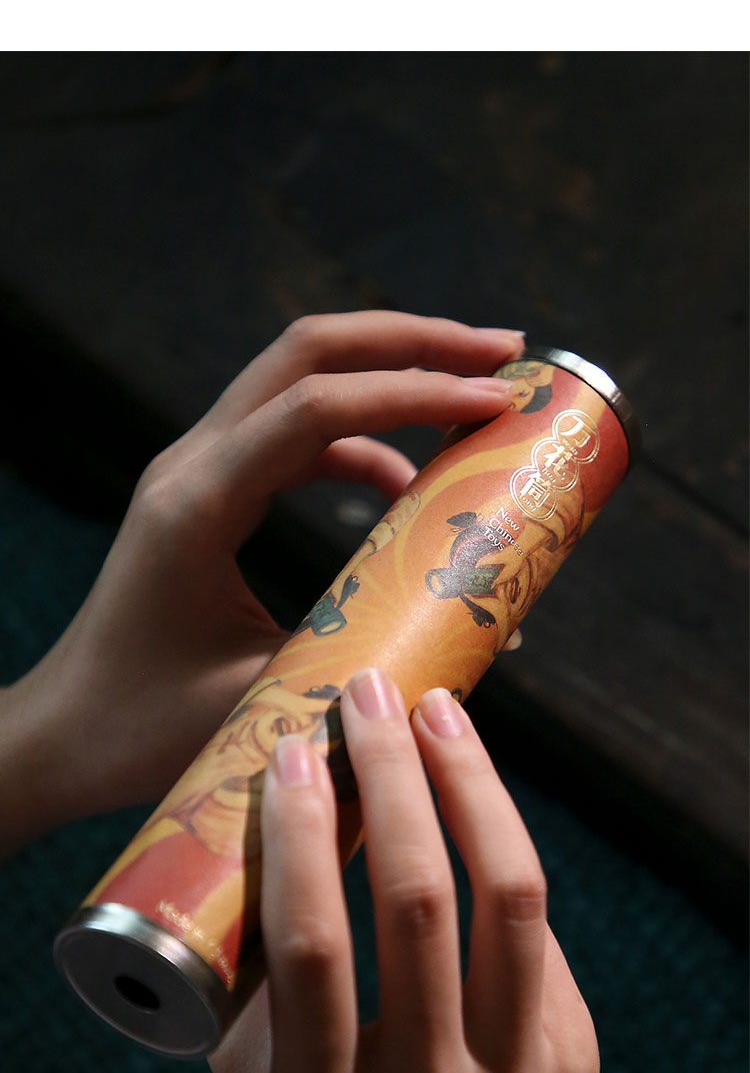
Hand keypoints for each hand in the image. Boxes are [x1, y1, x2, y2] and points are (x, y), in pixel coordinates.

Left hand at [0, 312, 522, 856]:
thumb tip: (491, 635)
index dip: (413, 391)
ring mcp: (196, 468)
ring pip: (302, 380)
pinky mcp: (209, 489)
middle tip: (500, 352)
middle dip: (411, 341)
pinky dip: (360, 441)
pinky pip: (293, 435)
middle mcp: (191, 464)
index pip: (315, 409)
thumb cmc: (142, 728)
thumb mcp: (262, 699)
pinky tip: (408, 485)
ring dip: (389, 376)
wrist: (63, 731)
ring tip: (472, 396)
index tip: (496, 397)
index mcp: (196, 504)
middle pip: (308, 353)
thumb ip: (373, 658)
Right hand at [211, 669, 598, 1072]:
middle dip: (392, 775)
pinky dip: (494, 850)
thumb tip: (259, 812)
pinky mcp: (573, 1066)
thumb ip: (257, 973)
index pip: (314, 951)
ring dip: (471, 782)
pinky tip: (468, 800)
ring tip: (439, 711)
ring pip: (506, 897)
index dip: (303, 835)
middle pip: (417, 903)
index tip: (295, 750)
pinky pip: (534, 929)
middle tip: (371, 694)